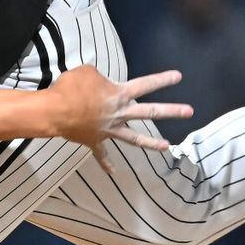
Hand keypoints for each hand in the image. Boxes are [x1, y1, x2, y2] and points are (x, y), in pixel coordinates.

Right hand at [47, 65, 191, 173]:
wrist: (55, 111)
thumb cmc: (70, 88)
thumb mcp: (86, 72)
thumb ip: (99, 77)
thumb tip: (100, 83)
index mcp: (119, 94)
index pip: (145, 84)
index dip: (162, 80)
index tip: (178, 77)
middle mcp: (119, 113)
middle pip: (149, 112)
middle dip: (171, 111)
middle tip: (189, 111)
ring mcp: (109, 130)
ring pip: (134, 138)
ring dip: (151, 143)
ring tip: (167, 146)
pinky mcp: (95, 141)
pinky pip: (102, 154)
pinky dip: (107, 164)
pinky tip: (113, 172)